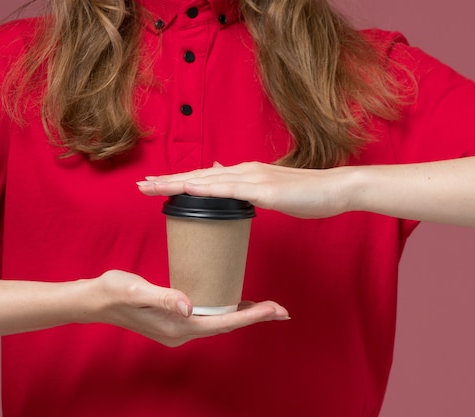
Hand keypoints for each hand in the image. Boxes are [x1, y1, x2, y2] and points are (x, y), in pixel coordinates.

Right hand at [86, 270, 289, 346]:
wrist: (94, 300)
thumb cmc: (113, 292)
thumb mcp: (136, 289)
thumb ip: (163, 297)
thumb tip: (189, 306)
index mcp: (177, 327)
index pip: (223, 322)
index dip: (251, 316)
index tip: (275, 309)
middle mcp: (181, 332)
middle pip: (226, 326)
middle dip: (255, 317)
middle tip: (282, 309)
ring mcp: (178, 329)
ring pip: (219, 323)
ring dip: (242, 316)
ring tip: (266, 308)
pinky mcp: (175, 321)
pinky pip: (208, 318)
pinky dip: (226, 311)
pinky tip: (233, 302)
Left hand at [138, 161, 352, 218]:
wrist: (335, 189)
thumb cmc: (305, 193)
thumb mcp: (270, 188)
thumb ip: (248, 186)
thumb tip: (228, 178)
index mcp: (243, 173)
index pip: (203, 177)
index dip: (176, 181)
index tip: (153, 185)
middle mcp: (243, 171)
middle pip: (198, 176)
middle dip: (167, 181)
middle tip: (140, 185)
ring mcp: (253, 178)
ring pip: (207, 180)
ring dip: (177, 183)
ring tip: (152, 187)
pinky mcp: (265, 190)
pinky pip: (230, 190)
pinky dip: (206, 189)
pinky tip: (187, 190)